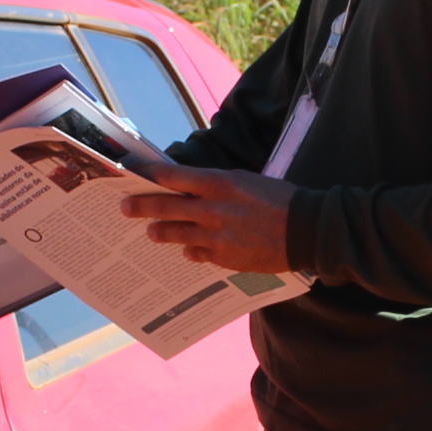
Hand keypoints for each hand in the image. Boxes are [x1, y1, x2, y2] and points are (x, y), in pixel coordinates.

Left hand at [119, 153, 296, 273]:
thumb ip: (216, 185)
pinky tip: (188, 249)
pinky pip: (197, 254)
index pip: (173, 176)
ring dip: (161, 231)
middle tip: (124, 207)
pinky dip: (191, 250)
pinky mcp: (224, 258)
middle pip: (165, 206)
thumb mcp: (246, 181)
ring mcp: (216, 236)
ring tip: (152, 232)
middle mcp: (212, 209)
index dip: (149, 174)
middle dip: (141, 206)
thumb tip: (190, 186)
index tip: (133, 172)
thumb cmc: (280, 200)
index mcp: (219, 183)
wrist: (307, 231)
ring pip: (176, 234)